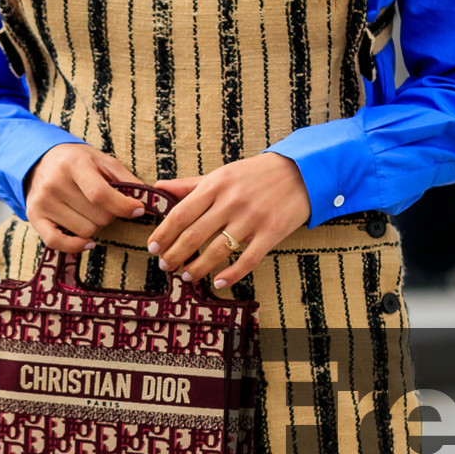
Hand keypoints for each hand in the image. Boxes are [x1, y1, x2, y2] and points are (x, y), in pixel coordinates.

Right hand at [25, 143, 146, 252]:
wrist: (40, 160)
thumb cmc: (77, 162)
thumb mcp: (102, 160)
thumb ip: (126, 178)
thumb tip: (149, 199)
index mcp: (74, 164)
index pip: (101, 194)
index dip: (124, 206)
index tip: (138, 210)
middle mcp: (55, 183)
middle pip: (97, 217)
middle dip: (110, 215)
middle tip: (105, 206)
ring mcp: (42, 201)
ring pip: (84, 231)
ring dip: (95, 227)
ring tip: (90, 212)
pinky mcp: (34, 216)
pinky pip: (57, 243)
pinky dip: (76, 246)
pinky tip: (87, 242)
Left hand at [149, 151, 309, 288]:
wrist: (301, 171)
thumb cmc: (256, 174)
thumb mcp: (222, 174)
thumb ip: (190, 185)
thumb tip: (158, 187)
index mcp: (216, 185)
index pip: (181, 214)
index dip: (164, 234)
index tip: (153, 247)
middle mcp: (232, 201)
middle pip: (194, 235)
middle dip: (175, 255)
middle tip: (165, 266)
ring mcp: (252, 218)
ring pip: (218, 251)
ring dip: (198, 267)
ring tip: (186, 275)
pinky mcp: (271, 232)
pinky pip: (247, 260)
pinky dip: (231, 274)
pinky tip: (217, 282)